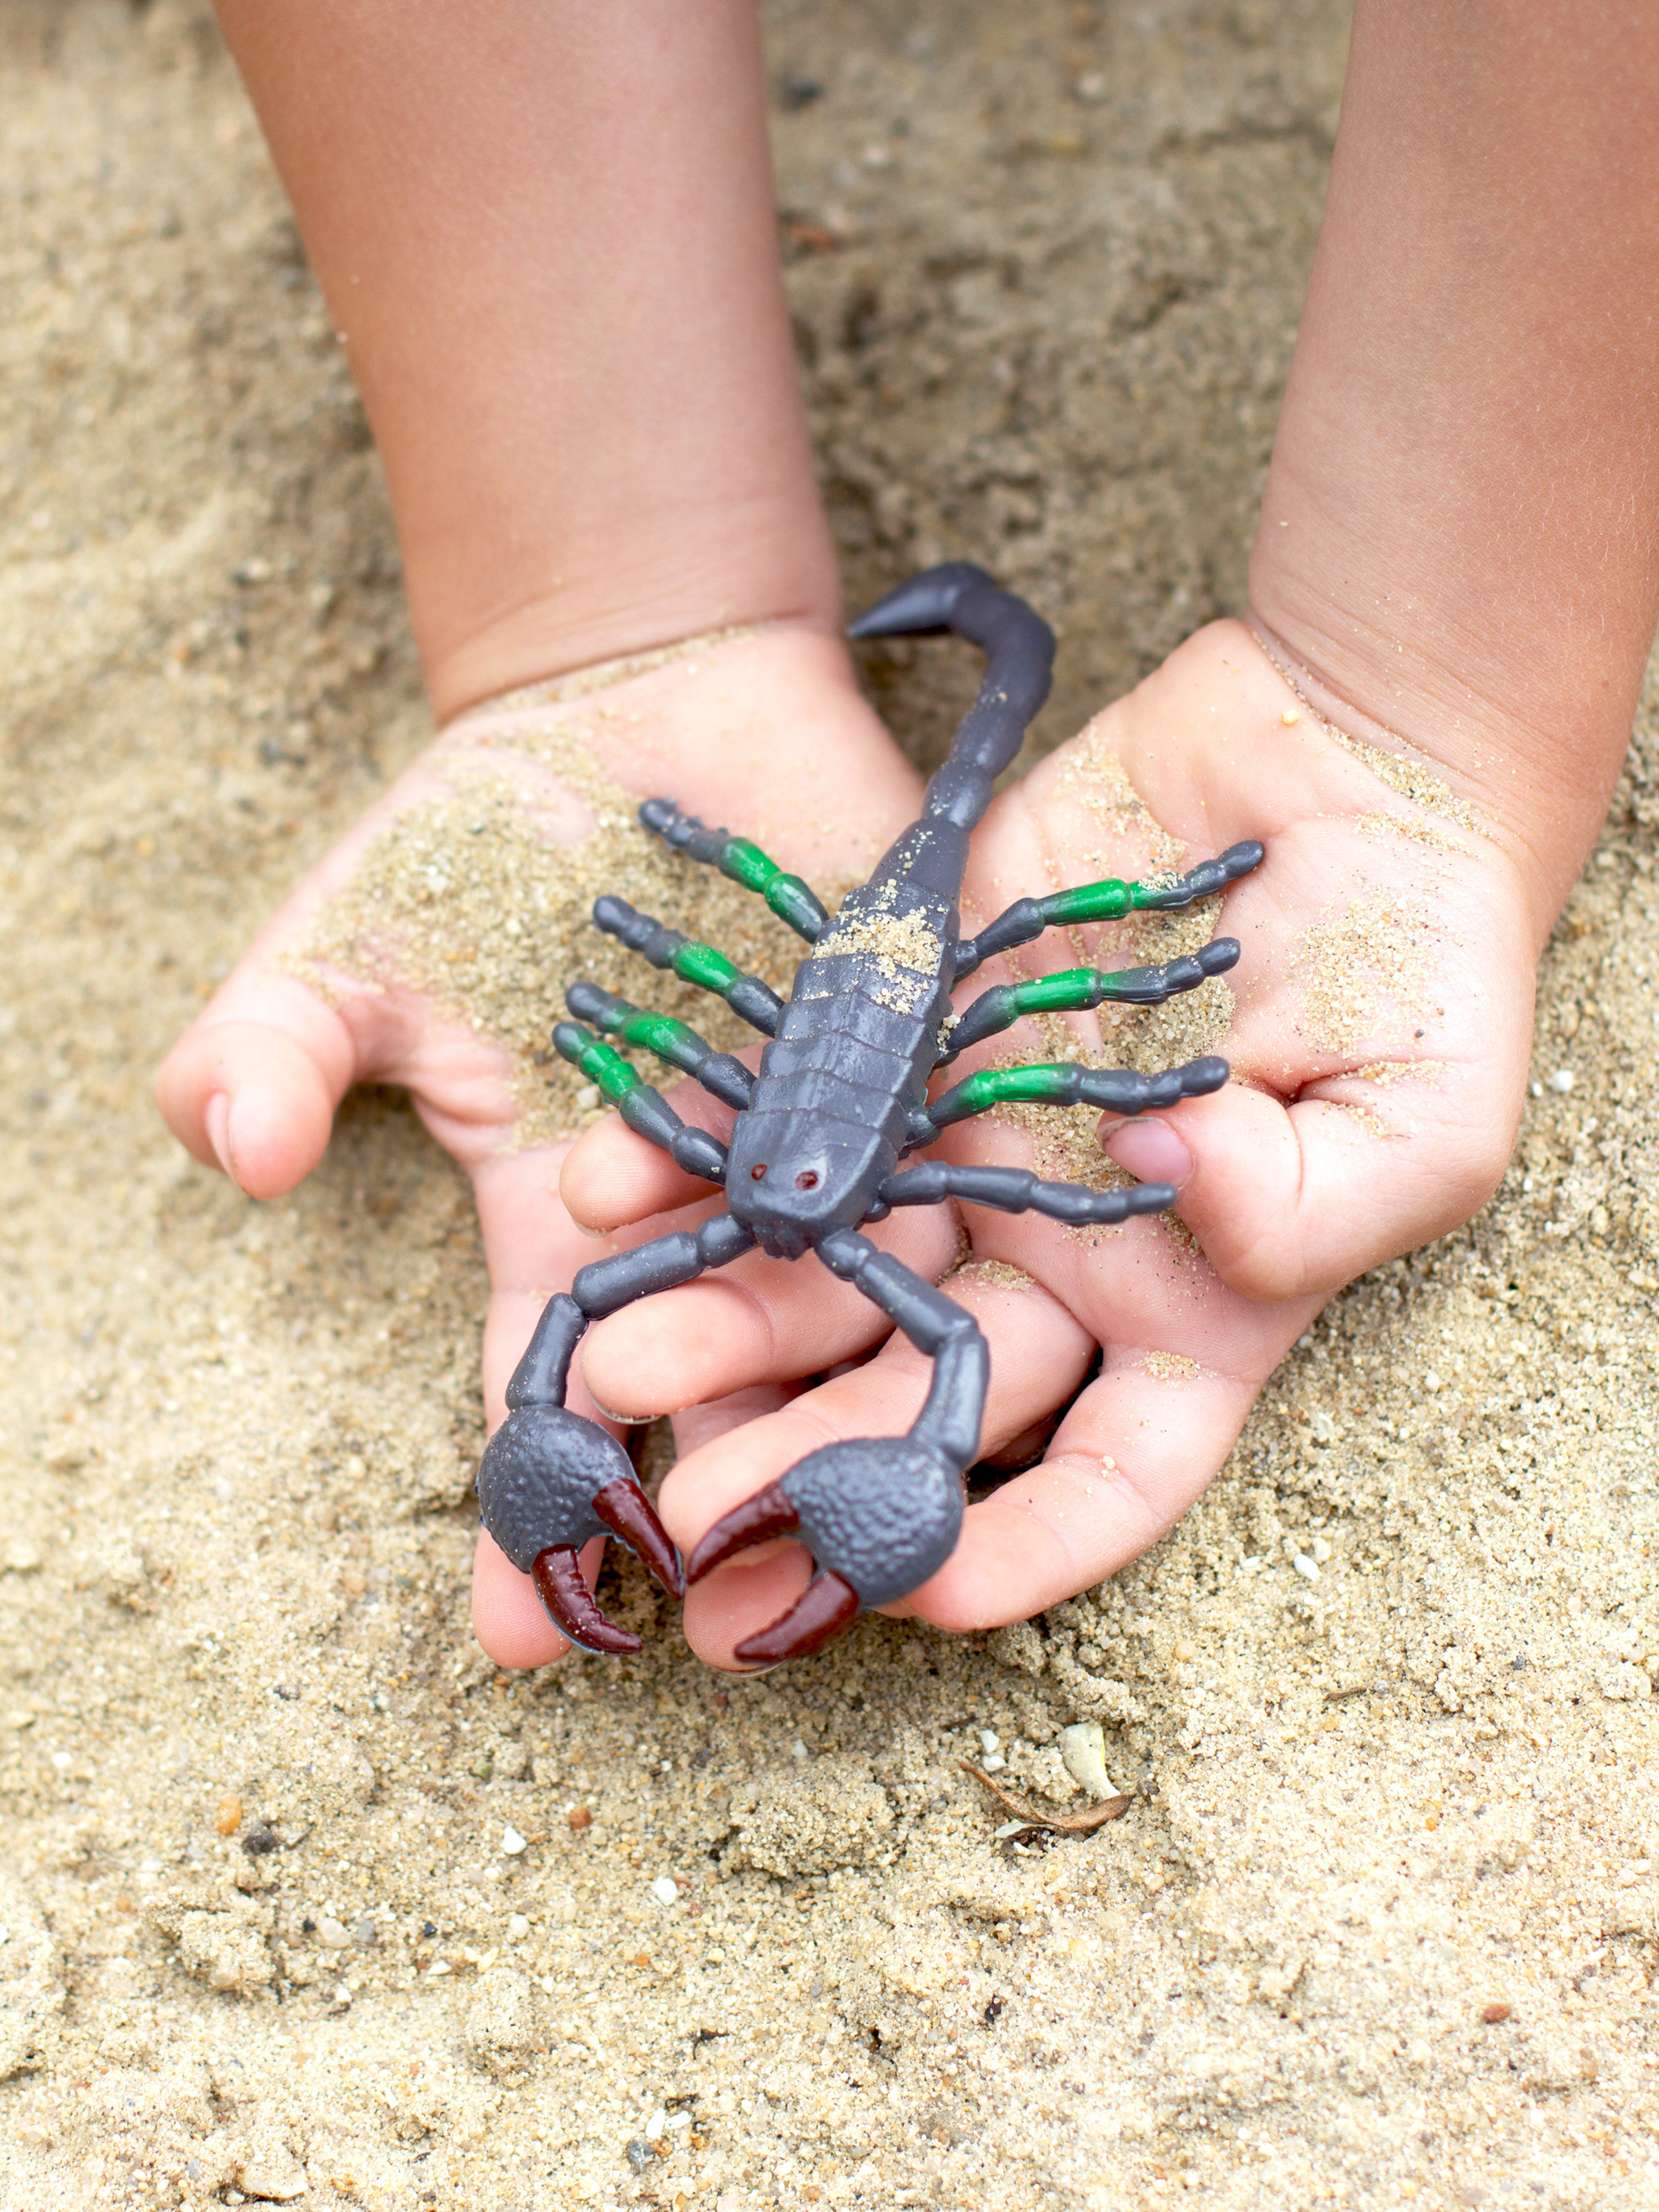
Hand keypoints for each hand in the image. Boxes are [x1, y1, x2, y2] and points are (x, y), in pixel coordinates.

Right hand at [155, 623, 924, 1664]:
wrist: (635, 697)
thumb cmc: (477, 837)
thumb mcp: (345, 949)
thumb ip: (272, 1049)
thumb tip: (227, 1150)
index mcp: (580, 1219)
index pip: (554, 1384)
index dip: (535, 1500)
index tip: (521, 1634)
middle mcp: (721, 1210)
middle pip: (730, 1372)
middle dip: (717, 1480)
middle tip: (714, 1583)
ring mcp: (832, 1137)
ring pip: (860, 1297)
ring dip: (851, 1396)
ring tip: (853, 1504)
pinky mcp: (929, 1053)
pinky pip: (964, 1164)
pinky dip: (977, 1244)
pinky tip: (1000, 1351)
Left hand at [556, 618, 1534, 1666]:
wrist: (1339, 759)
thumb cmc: (1425, 960)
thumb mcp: (1425, 1114)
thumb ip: (1313, 1207)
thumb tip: (1162, 1193)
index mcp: (1192, 1310)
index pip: (1107, 1473)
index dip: (1025, 1547)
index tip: (921, 1592)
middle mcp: (1062, 1253)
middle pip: (926, 1386)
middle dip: (812, 1457)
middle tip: (697, 1512)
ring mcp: (973, 1146)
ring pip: (831, 1266)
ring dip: (722, 1319)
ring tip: (610, 1360)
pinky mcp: (907, 1035)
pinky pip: (793, 1110)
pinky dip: (700, 1152)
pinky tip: (611, 1187)